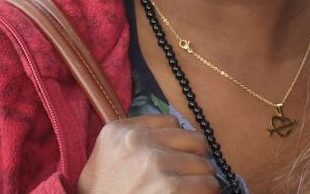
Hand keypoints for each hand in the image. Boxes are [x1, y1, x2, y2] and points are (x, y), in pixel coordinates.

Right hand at [77, 115, 218, 193]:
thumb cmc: (101, 193)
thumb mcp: (104, 158)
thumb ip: (129, 140)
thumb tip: (170, 134)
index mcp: (119, 131)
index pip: (170, 123)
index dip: (179, 141)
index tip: (180, 153)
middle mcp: (137, 142)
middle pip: (191, 139)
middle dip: (196, 156)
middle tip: (195, 170)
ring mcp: (154, 163)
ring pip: (202, 162)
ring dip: (204, 176)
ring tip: (199, 184)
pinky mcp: (169, 187)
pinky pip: (206, 183)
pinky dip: (208, 190)